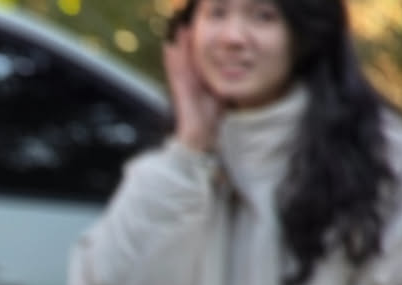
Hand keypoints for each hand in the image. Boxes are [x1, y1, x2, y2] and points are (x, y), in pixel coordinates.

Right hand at [164, 28, 221, 152]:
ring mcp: (183, 89)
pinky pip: (176, 74)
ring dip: (177, 48)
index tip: (194, 34)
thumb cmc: (209, 123)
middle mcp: (188, 85)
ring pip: (179, 64)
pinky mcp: (181, 93)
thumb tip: (230, 77)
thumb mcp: (219, 99)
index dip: (195, 49)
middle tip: (184, 26)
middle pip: (186, 60)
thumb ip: (219, 88)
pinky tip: (170, 49)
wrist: (200, 141)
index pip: (196, 64)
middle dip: (185, 44)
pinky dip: (172, 61)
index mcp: (197, 86)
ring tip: (177, 31)